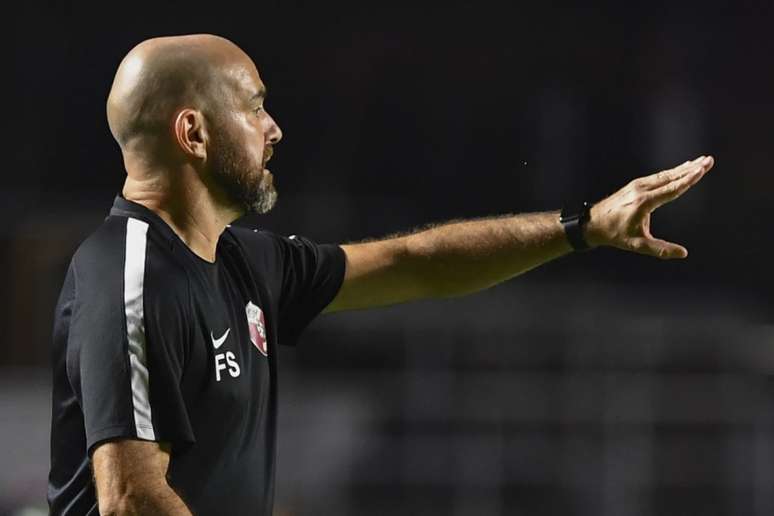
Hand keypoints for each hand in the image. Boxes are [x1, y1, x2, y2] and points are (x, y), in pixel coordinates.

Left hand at [584, 155, 713, 258]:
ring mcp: (638, 185)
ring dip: (684, 168)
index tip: (702, 169)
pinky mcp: (636, 185)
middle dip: (692, 169)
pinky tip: (682, 169)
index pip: (671, 189)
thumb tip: (683, 253)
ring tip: (702, 161)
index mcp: (644, 202)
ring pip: (665, 175)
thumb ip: (660, 250)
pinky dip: (673, 172)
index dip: (689, 179)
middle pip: (671, 177)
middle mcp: (641, 190)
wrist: (593, 223)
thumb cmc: (616, 235)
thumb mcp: (638, 245)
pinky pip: (658, 176)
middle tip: (709, 160)